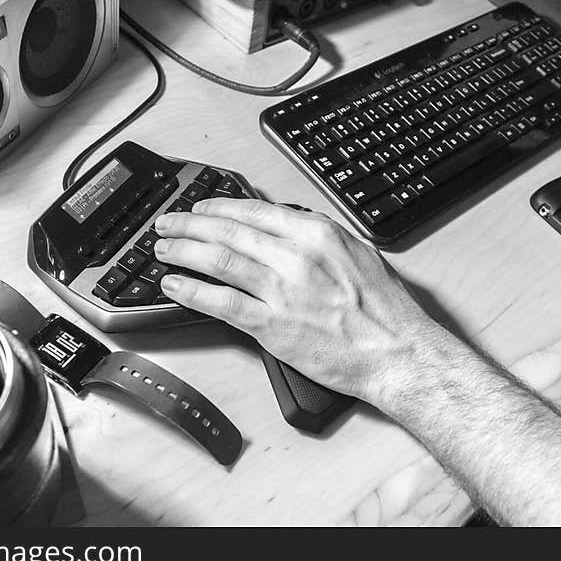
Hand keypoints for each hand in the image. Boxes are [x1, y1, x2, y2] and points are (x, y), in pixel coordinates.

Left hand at [152, 198, 458, 404]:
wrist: (397, 353)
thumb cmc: (383, 310)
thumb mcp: (355, 253)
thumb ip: (317, 238)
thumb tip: (283, 227)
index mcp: (318, 233)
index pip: (254, 211)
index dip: (219, 207)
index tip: (201, 208)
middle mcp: (297, 256)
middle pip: (228, 231)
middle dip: (190, 224)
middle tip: (168, 224)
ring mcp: (283, 291)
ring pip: (219, 260)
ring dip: (183, 252)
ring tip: (163, 249)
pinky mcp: (272, 326)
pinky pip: (222, 303)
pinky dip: (192, 291)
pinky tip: (174, 285)